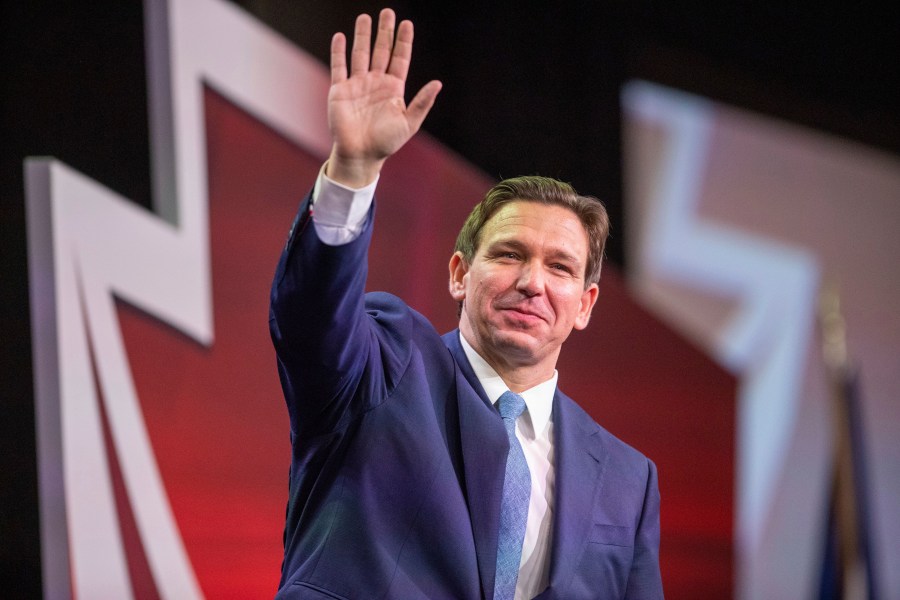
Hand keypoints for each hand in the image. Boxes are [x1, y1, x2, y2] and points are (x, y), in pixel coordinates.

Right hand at [326, 8, 441, 187]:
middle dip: (384, 31)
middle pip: (381, 51)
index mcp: (393, 89)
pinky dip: (338, 51)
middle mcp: (376, 83)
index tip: (407, 24)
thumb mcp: (410, 123)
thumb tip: (438, 83)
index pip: (400, 58)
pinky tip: (340, 37)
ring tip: (364, 17)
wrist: (361, 156)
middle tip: (387, 12)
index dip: (403, 41)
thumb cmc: (386, 143)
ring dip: (362, 36)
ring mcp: (357, 85)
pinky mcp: (340, 91)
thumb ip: (422, 102)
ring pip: (360, 54)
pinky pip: (339, 66)